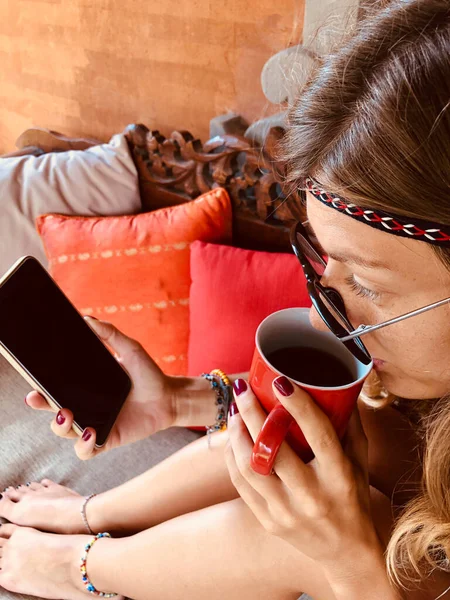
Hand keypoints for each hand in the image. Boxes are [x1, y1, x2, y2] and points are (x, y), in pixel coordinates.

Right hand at [25, 317, 176, 459]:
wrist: (169, 396)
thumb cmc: (147, 373)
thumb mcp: (129, 349)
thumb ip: (110, 335)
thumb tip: (88, 319)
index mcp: (85, 387)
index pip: (56, 389)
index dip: (40, 390)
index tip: (34, 386)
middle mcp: (86, 407)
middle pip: (54, 411)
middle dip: (42, 406)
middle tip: (39, 398)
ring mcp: (95, 424)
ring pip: (66, 433)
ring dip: (61, 426)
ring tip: (68, 414)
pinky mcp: (108, 439)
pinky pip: (87, 451)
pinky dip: (84, 446)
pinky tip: (92, 433)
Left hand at [225, 377, 383, 576]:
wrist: (347, 552)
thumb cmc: (354, 495)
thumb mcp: (360, 459)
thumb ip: (350, 422)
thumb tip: (340, 384)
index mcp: (339, 476)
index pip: (319, 434)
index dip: (298, 406)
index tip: (280, 380)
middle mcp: (312, 496)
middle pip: (273, 450)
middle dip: (252, 413)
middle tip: (242, 388)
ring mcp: (287, 512)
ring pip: (249, 466)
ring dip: (236, 433)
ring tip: (234, 410)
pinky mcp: (269, 521)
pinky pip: (241, 484)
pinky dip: (232, 456)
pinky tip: (233, 438)